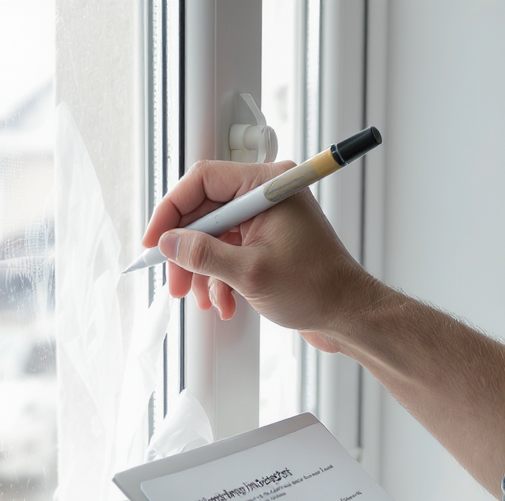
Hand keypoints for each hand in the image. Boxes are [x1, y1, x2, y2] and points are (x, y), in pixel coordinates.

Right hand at [140, 161, 383, 351]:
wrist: (349, 315)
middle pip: (205, 212)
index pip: (202, 181)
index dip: (171, 211)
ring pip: (214, 237)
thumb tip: (169, 243)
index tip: (156, 240)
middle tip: (175, 281)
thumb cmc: (318, 288)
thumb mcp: (250, 273)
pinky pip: (230, 252)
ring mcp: (267, 219)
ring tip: (203, 299)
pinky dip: (220, 279)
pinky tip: (224, 302)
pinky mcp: (267, 242)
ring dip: (203, 271)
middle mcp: (266, 196)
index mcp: (267, 186)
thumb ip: (203, 254)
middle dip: (187, 251)